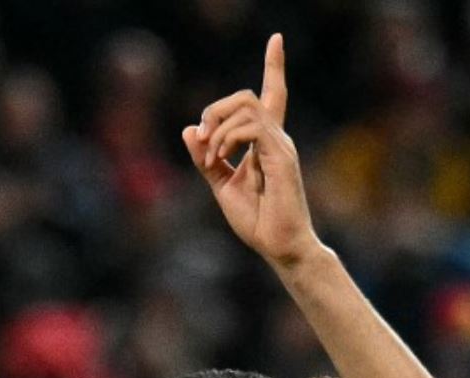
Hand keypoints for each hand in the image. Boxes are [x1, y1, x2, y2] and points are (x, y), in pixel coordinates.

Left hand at [182, 34, 323, 269]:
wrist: (279, 247)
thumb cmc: (257, 220)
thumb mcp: (222, 185)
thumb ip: (206, 159)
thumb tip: (189, 130)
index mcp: (265, 142)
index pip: (273, 94)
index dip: (274, 65)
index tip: (276, 38)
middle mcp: (277, 138)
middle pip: (247, 95)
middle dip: (215, 109)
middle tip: (202, 139)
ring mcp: (280, 145)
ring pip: (247, 106)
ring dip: (218, 126)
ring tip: (212, 155)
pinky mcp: (280, 157)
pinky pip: (251, 127)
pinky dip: (227, 138)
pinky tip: (220, 158)